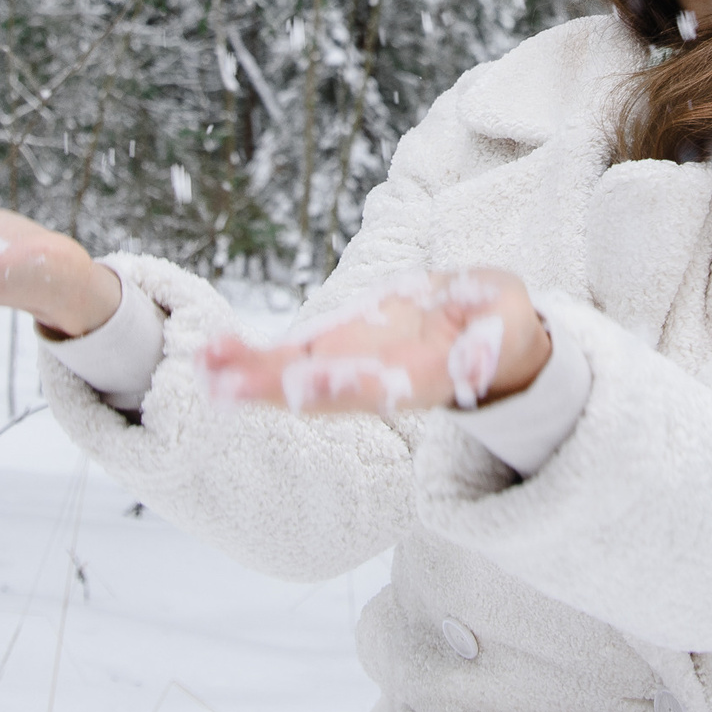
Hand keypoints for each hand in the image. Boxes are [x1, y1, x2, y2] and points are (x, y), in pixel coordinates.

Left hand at [200, 267, 551, 416]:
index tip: (298, 388)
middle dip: (273, 386)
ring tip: (205, 368)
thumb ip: (492, 343)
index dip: (339, 385)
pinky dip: (252, 358)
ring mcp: (356, 365)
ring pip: (297, 376)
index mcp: (424, 375)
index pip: (379, 384)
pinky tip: (212, 357)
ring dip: (250, 376)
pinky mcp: (340, 347)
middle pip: (323, 388)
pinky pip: (290, 355)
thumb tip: (477, 369)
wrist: (483, 341)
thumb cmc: (496, 326)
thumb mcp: (506, 324)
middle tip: (223, 386)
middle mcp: (380, 378)